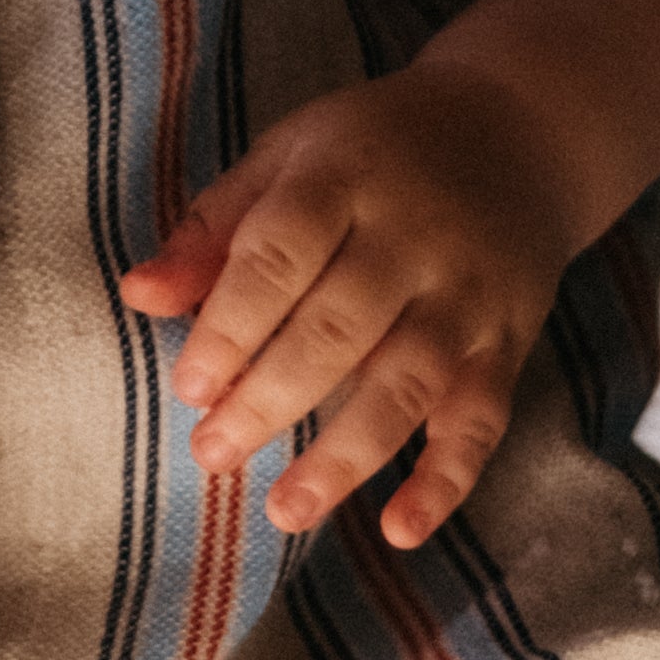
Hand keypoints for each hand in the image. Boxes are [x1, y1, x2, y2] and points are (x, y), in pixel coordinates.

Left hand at [118, 66, 579, 553]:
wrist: (521, 129)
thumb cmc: (376, 151)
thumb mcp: (291, 156)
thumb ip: (215, 228)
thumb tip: (139, 295)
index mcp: (345, 176)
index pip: (281, 253)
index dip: (232, 323)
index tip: (190, 387)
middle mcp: (413, 236)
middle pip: (339, 328)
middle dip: (270, 399)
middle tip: (211, 454)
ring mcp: (467, 294)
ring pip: (406, 383)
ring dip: (345, 455)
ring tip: (284, 510)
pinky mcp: (509, 341)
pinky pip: (481, 419)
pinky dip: (445, 479)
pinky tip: (399, 529)